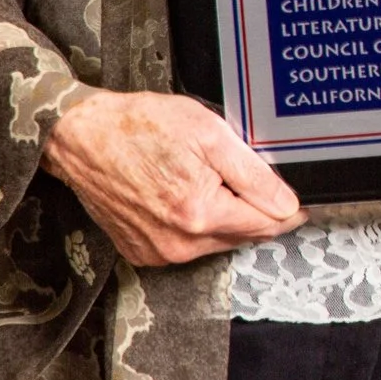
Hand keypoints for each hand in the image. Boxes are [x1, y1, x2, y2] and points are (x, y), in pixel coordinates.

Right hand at [40, 90, 305, 266]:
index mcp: (199, 214)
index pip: (267, 225)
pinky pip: (188, 245)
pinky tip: (186, 194)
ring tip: (207, 179)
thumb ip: (254, 176)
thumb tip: (287, 206)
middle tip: (243, 176)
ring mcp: (157, 252)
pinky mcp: (141, 252)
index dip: (286, 209)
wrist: (83, 137)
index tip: (297, 199)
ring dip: (225, 217)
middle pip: (243, 235)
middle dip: (254, 210)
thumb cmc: (141, 127)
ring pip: (217, 242)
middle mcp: (178, 243)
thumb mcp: (211, 135)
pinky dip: (197, 224)